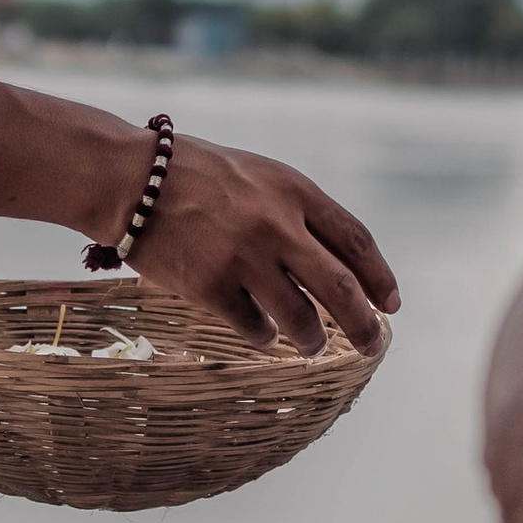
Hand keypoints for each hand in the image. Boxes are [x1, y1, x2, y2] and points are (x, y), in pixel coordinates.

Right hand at [126, 133, 396, 356]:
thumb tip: (340, 265)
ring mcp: (244, 258)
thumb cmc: (198, 176)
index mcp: (294, 190)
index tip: (391, 302)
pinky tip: (265, 335)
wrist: (131, 181)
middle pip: (341, 288)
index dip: (379, 276)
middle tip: (373, 345)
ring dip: (311, 341)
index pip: (355, 240)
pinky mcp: (210, 286)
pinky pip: (254, 327)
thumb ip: (298, 211)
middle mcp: (276, 224)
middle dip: (364, 325)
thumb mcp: (260, 176)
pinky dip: (265, 336)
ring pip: (300, 319)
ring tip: (311, 347)